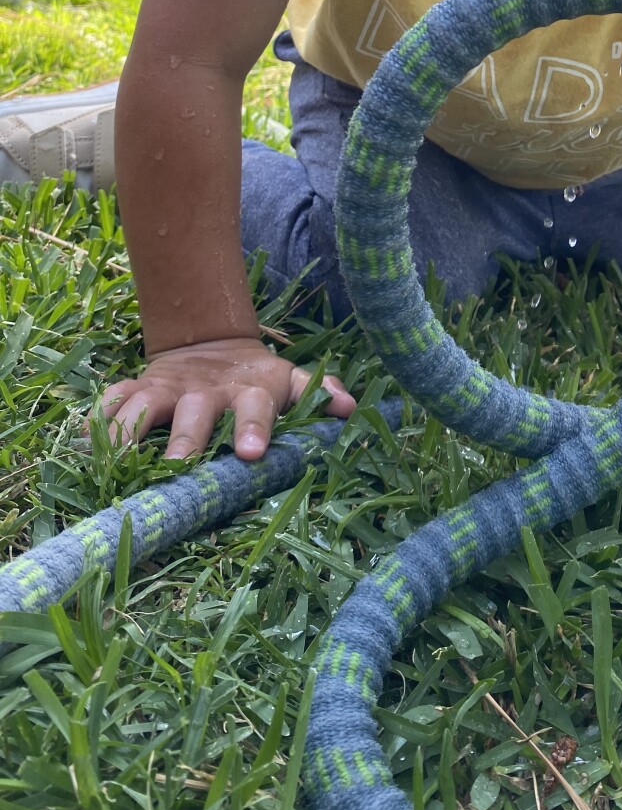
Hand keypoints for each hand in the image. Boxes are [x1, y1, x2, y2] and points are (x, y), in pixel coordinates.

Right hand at [94, 338, 355, 460]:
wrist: (210, 342)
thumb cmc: (258, 379)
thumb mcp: (290, 381)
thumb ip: (318, 391)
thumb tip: (349, 407)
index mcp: (251, 390)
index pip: (256, 407)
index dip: (254, 428)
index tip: (251, 455)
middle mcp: (207, 390)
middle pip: (195, 413)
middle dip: (188, 439)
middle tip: (181, 466)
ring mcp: (168, 387)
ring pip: (145, 407)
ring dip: (132, 431)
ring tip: (119, 461)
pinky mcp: (137, 387)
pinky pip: (111, 400)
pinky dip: (97, 417)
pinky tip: (85, 441)